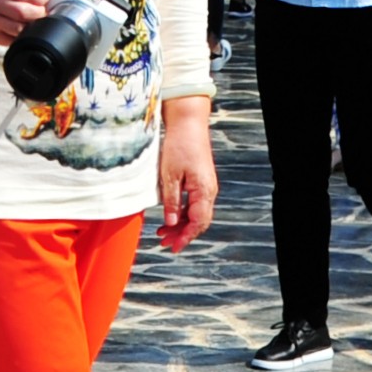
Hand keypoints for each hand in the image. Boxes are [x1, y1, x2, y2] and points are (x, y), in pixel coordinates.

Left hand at [155, 99, 217, 251]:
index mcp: (203, 191)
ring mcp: (206, 186)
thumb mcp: (169, 176)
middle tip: (164, 243)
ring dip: (181, 225)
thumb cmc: (178, 146)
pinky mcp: (201, 181)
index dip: (185, 237)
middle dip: (182, 234)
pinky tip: (170, 217)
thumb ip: (170, 201)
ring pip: (196, 214)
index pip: (197, 222)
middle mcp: (209, 191)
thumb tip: (170, 223)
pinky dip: (182, 213)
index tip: (173, 248)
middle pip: (199, 221)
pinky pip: (194, 204)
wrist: (188, 123)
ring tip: (162, 233)